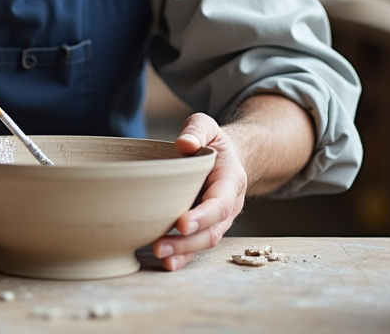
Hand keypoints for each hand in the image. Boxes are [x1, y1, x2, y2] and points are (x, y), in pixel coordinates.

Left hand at [151, 112, 247, 270]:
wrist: (226, 158)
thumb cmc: (213, 143)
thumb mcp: (208, 127)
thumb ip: (198, 130)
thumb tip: (184, 143)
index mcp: (231, 181)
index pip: (220, 203)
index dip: (203, 216)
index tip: (182, 223)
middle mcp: (228, 205)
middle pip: (212, 230)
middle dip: (188, 242)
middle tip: (160, 246)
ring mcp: (217, 220)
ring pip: (204, 242)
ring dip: (183, 253)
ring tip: (158, 254)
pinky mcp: (204, 228)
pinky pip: (196, 246)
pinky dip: (182, 257)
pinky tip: (165, 263)